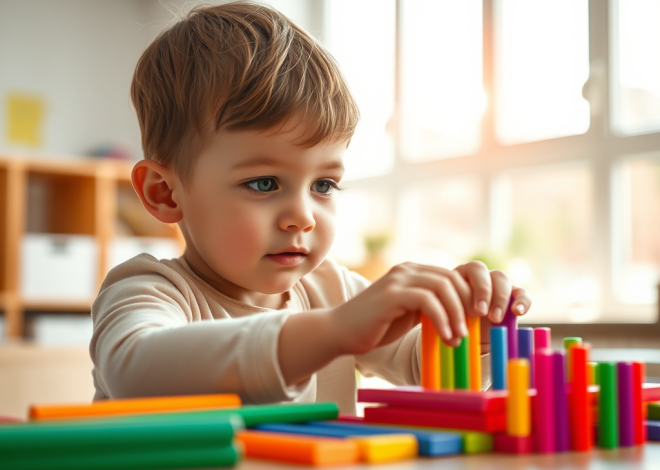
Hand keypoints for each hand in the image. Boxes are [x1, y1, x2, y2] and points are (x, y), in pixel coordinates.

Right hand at [330, 262, 473, 353]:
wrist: (340, 332)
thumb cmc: (375, 327)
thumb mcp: (409, 313)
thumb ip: (429, 306)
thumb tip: (463, 315)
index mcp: (412, 272)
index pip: (451, 276)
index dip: (468, 297)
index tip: (476, 321)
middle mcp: (406, 270)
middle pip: (450, 278)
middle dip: (467, 304)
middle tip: (471, 330)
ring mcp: (398, 280)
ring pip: (442, 287)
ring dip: (457, 313)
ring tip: (460, 337)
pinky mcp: (392, 294)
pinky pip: (427, 301)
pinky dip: (442, 320)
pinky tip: (446, 337)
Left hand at [453, 261, 531, 353]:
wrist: (466, 338)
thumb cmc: (451, 326)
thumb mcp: (446, 320)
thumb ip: (446, 317)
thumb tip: (447, 325)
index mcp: (460, 275)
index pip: (469, 271)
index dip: (472, 289)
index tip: (472, 312)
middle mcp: (478, 277)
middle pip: (483, 271)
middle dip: (483, 291)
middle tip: (481, 313)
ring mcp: (496, 285)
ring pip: (501, 278)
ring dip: (499, 298)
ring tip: (495, 319)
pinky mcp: (513, 297)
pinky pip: (522, 293)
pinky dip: (522, 301)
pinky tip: (518, 313)